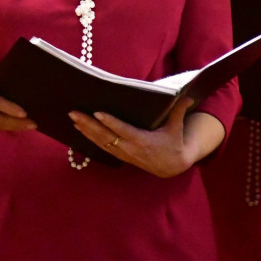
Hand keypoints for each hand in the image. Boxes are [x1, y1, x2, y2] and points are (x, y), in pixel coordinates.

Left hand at [69, 97, 198, 177]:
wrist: (172, 166)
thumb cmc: (173, 142)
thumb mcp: (176, 127)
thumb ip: (178, 110)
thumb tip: (187, 95)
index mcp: (143, 141)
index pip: (123, 130)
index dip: (110, 123)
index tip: (97, 113)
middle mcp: (130, 148)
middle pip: (105, 136)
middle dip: (88, 124)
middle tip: (74, 112)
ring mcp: (123, 153)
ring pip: (100, 142)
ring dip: (85, 130)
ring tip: (72, 118)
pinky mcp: (119, 155)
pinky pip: (101, 147)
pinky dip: (89, 138)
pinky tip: (79, 128)